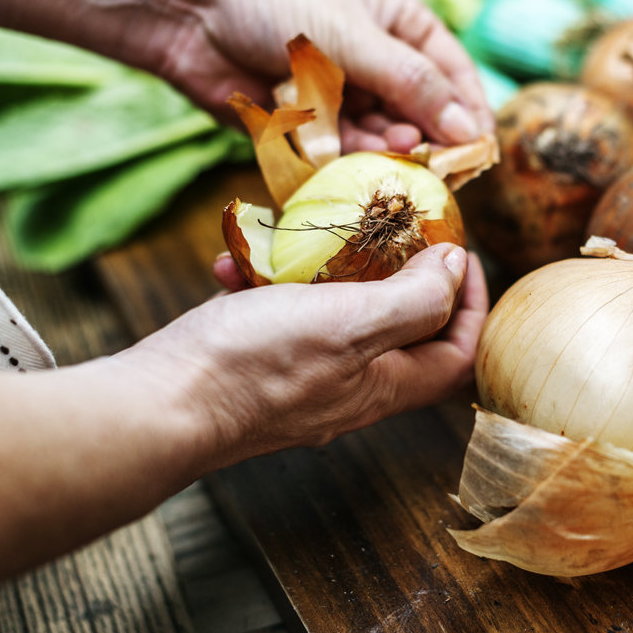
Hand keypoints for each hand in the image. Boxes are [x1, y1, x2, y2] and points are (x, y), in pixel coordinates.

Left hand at [0, 0, 494, 153]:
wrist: (186, 12)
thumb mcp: (353, 36)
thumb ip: (412, 85)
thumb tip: (468, 127)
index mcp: (401, 26)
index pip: (454, 77)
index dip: (468, 116)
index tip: (478, 155)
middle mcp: (378, 65)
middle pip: (420, 120)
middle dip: (421, 144)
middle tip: (420, 165)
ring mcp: (343, 100)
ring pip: (380, 146)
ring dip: (379, 158)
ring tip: (372, 158)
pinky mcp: (307, 131)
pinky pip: (338, 161)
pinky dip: (341, 168)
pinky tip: (336, 164)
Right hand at [127, 243, 487, 467]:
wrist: (161, 404)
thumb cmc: (257, 365)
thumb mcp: (351, 323)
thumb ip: (414, 300)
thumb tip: (455, 268)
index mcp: (385, 386)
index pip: (457, 352)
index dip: (470, 303)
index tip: (457, 251)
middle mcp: (350, 387)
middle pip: (400, 329)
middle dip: (398, 273)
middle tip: (386, 227)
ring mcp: (300, 376)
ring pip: (333, 314)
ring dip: (323, 268)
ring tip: (303, 234)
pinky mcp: (255, 362)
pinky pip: (275, 315)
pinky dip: (262, 282)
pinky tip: (238, 262)